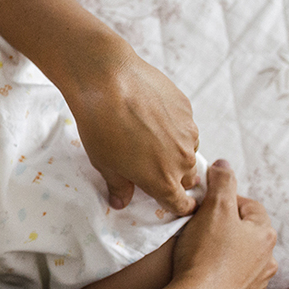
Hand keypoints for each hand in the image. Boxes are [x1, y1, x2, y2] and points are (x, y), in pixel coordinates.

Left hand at [68, 48, 200, 214]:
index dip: (178, 205)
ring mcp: (189, 132)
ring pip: (187, 148)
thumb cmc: (100, 127)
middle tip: (152, 165)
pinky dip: (172, 124)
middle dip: (174, 176)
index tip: (173, 202)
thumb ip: (118, 186)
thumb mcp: (104, 164)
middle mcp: (183, 159)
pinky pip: (184, 124)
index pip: (181, 204)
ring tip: (146, 134)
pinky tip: (149, 112)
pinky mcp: (187, 108)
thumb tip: (121, 203)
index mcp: (163, 181)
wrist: (107, 82)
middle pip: (187, 177)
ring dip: (174, 148)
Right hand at [171, 160, 276, 288]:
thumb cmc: (206, 255)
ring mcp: (257, 281)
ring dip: (223, 251)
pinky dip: (220, 275)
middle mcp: (268, 258)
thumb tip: (224, 164)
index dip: (223, 200)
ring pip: (240, 257)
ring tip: (197, 252)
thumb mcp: (213, 209)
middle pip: (245, 232)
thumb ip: (221, 183)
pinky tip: (202, 274)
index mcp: (264, 233)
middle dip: (222, 226)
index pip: (247, 204)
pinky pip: (233, 280)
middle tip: (196, 227)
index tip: (202, 205)